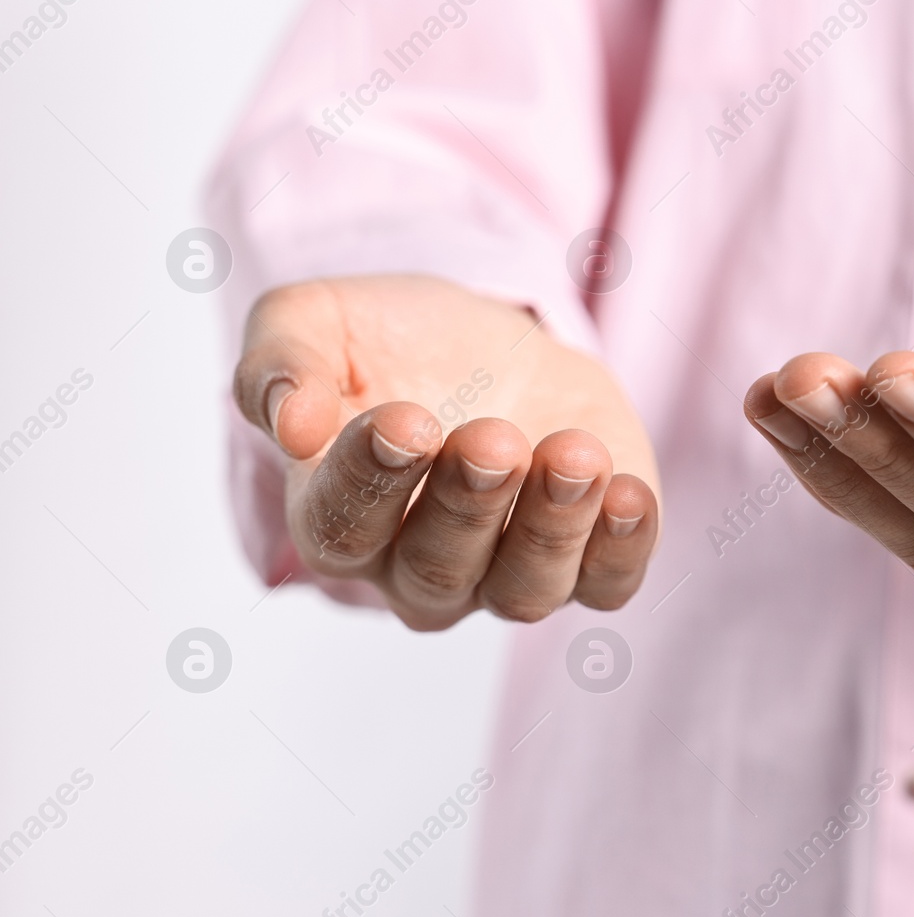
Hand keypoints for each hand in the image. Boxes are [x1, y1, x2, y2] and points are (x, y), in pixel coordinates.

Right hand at [233, 275, 659, 629]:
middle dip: (467, 502)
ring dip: (552, 527)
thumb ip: (281, 366)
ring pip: (523, 590)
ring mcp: (505, 575)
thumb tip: (291, 420)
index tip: (402, 421)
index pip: (342, 526)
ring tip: (573, 456)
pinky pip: (605, 584)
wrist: (489, 343)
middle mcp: (416, 569)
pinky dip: (622, 550)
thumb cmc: (387, 342)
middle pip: (437, 567)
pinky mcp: (588, 559)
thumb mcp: (312, 326)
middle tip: (491, 439)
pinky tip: (629, 495)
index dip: (369, 479)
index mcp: (336, 519)